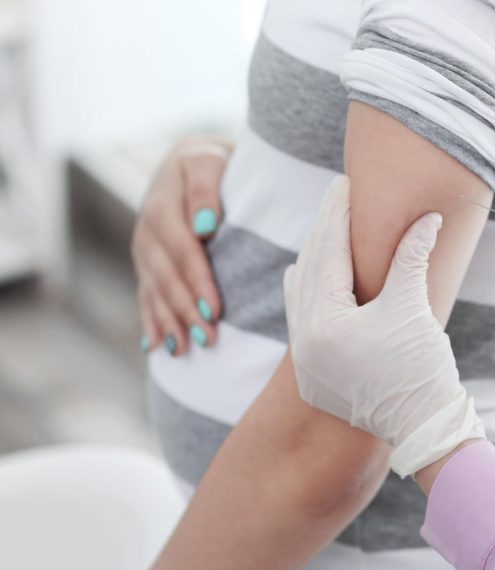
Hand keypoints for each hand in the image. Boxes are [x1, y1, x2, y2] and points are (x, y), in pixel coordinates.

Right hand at [132, 138, 230, 356]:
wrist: (193, 159)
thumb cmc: (211, 162)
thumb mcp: (208, 161)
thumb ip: (205, 190)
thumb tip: (205, 226)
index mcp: (162, 208)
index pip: (183, 252)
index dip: (198, 282)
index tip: (215, 309)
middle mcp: (147, 233)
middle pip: (167, 277)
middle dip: (185, 310)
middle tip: (208, 338)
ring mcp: (144, 250)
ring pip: (154, 291)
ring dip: (168, 322)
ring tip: (184, 350)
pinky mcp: (147, 262)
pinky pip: (146, 294)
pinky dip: (150, 321)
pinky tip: (154, 346)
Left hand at [283, 176, 484, 477]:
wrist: (423, 428)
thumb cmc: (421, 371)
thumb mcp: (413, 307)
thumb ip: (412, 258)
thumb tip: (427, 217)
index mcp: (324, 323)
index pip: (328, 253)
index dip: (338, 214)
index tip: (344, 183)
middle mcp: (304, 341)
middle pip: (309, 269)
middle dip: (324, 230)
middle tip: (337, 194)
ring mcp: (304, 361)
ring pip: (301, 294)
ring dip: (315, 258)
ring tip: (327, 227)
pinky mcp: (312, 374)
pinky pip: (302, 319)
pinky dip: (311, 291)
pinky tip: (311, 274)